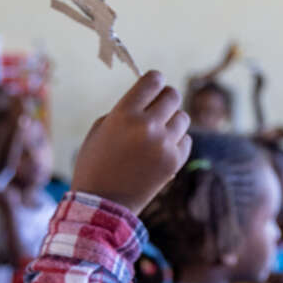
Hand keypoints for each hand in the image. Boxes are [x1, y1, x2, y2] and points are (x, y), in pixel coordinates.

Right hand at [72, 72, 191, 212]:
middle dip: (166, 98)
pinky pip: (186, 140)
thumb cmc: (96, 162)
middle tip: (159, 106)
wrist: (102, 202)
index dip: (155, 80)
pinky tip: (162, 148)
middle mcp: (147, 126)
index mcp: (124, 113)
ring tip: (157, 131)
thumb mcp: (102, 128)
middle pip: (173, 96)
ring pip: (183, 118)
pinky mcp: (174, 162)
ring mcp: (164, 145)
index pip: (153, 80)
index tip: (154, 84)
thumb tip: (151, 98)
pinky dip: (177, 141)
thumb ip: (127, 110)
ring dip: (172, 121)